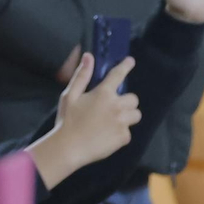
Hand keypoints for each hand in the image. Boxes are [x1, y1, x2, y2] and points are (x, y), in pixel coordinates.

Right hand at [27, 52, 138, 186]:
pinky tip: (107, 135)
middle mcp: (116, 106)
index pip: (118, 75)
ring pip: (136, 115)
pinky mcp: (123, 138)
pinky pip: (128, 132)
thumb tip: (89, 56)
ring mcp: (122, 123)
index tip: (131, 61)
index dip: (125, 66)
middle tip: (113, 106)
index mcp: (103, 94)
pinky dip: (121, 132)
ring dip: (127, 116)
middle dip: (126, 101)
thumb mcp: (69, 95)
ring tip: (113, 121)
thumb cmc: (67, 120)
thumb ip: (82, 76)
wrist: (69, 147)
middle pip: (134, 99)